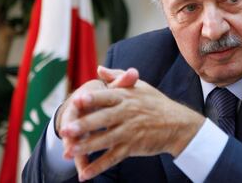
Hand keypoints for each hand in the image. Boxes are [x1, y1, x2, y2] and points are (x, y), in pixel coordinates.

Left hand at [60, 68, 204, 180]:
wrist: (177, 124)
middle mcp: (127, 113)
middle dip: (84, 125)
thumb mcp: (140, 86)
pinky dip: (99, 166)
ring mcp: (129, 131)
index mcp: (126, 96)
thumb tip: (99, 69)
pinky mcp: (132, 147)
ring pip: (105, 140)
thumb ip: (117, 77)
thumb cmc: (155, 102)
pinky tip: (84, 174)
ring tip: (68, 153)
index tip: (77, 101)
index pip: (106, 97)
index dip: (92, 99)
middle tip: (65, 130)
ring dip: (86, 147)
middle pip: (103, 119)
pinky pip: (113, 158)